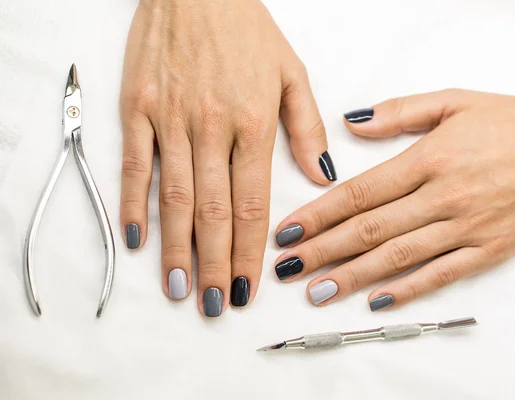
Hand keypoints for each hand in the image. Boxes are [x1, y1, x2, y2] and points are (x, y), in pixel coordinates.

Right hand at [119, 0, 335, 315]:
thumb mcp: (291, 72)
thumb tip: (322, 177)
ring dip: (177, 248)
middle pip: (214, 212)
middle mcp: (211, 127)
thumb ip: (306, 129)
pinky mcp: (138, 108)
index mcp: (253, 123)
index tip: (248, 287)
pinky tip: (137, 239)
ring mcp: (170, 119)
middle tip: (214, 305)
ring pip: (174, 197)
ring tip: (180, 289)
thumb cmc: (246, 29)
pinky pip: (133, 165)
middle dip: (215, 265)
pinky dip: (132, 204)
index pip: (253, 203)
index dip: (250, 252)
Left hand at [273, 90, 514, 310]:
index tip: (289, 231)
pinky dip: (406, 290)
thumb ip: (400, 112)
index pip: (360, 193)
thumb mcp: (455, 101)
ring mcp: (466, 228)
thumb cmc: (512, 122)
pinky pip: (440, 275)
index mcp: (429, 159)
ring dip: (351, 277)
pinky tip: (375, 301)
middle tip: (287, 268)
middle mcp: (443, 197)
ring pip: (397, 257)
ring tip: (317, 291)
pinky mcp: (488, 251)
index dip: (318, 215)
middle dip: (322, 251)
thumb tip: (351, 125)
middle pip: (369, 230)